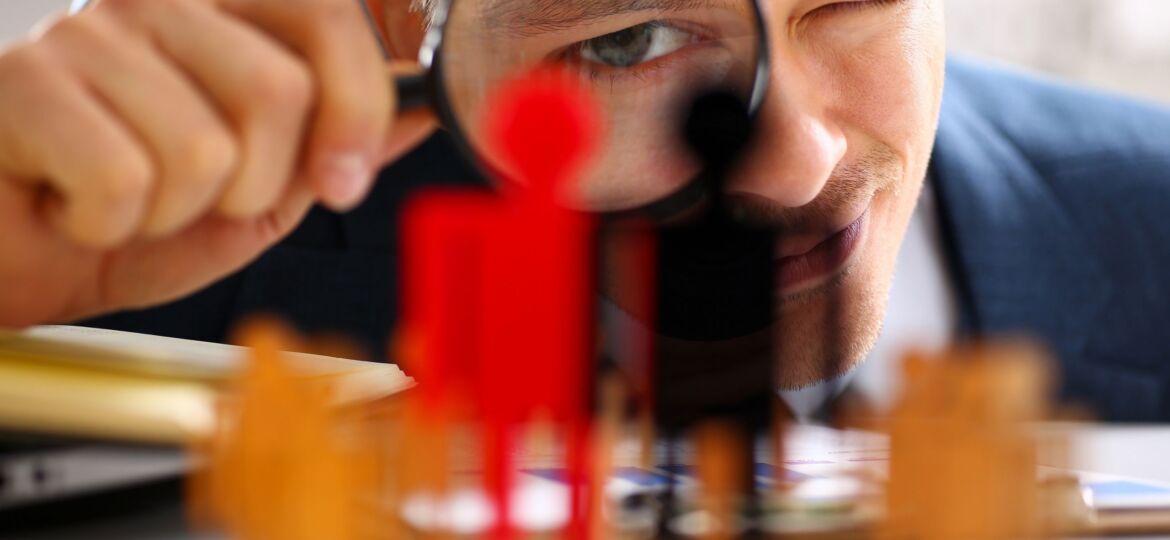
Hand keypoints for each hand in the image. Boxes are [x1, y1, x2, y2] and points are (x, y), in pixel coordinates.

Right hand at [0, 0, 436, 327]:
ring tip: (129, 201)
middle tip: (200, 198)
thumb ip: (331, 146)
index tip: (343, 179)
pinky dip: (107, 224)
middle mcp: (157, 2)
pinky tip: (74, 204)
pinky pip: (124, 179)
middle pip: (278, 91)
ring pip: (205, 149)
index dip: (356, 105)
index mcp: (222, 14)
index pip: (327, 15)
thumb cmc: (128, 220)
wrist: (13, 254)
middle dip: (255, 184)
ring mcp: (87, 32)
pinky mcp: (26, 81)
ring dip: (175, 212)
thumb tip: (417, 110)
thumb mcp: (259, 191)